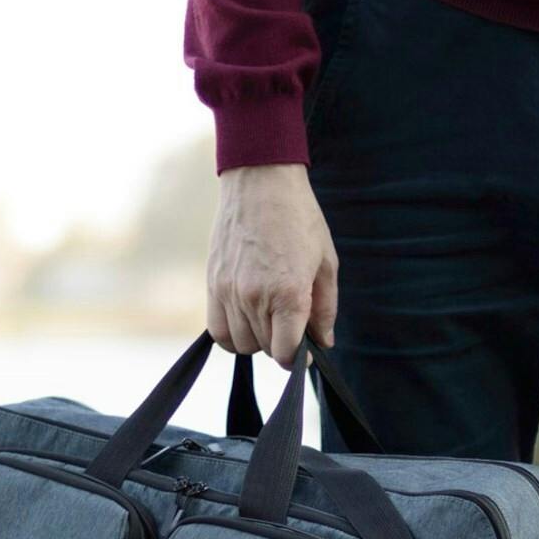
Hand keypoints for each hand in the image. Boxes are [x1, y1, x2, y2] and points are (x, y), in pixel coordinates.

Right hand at [206, 163, 339, 366]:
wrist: (260, 180)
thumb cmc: (300, 218)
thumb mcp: (326, 262)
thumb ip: (325, 308)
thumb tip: (324, 342)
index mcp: (289, 294)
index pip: (286, 353)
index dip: (298, 357)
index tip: (306, 350)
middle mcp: (255, 297)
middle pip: (265, 348)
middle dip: (281, 342)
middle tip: (292, 321)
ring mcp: (229, 291)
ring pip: (241, 343)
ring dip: (257, 339)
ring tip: (269, 315)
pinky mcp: (212, 283)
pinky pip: (217, 331)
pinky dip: (232, 335)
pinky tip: (246, 318)